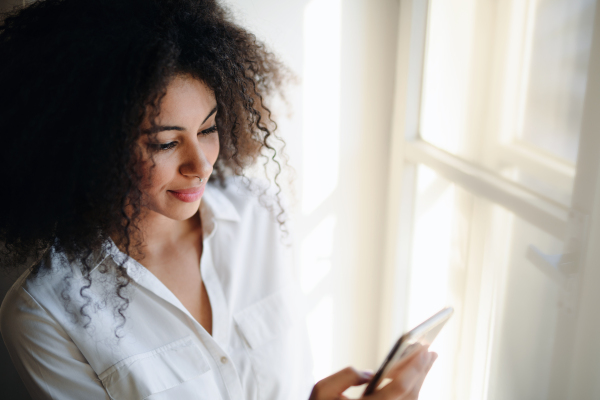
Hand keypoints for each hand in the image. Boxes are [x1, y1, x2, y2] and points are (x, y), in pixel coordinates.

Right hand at [308, 347, 436, 399]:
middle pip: (411, 394)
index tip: (423, 349)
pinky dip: (411, 389)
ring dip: (419, 379)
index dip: (414, 367)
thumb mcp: (322, 391)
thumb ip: (347, 376)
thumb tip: (371, 373)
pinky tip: (411, 377)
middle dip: (422, 370)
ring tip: (424, 361)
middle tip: (429, 351)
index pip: (400, 387)